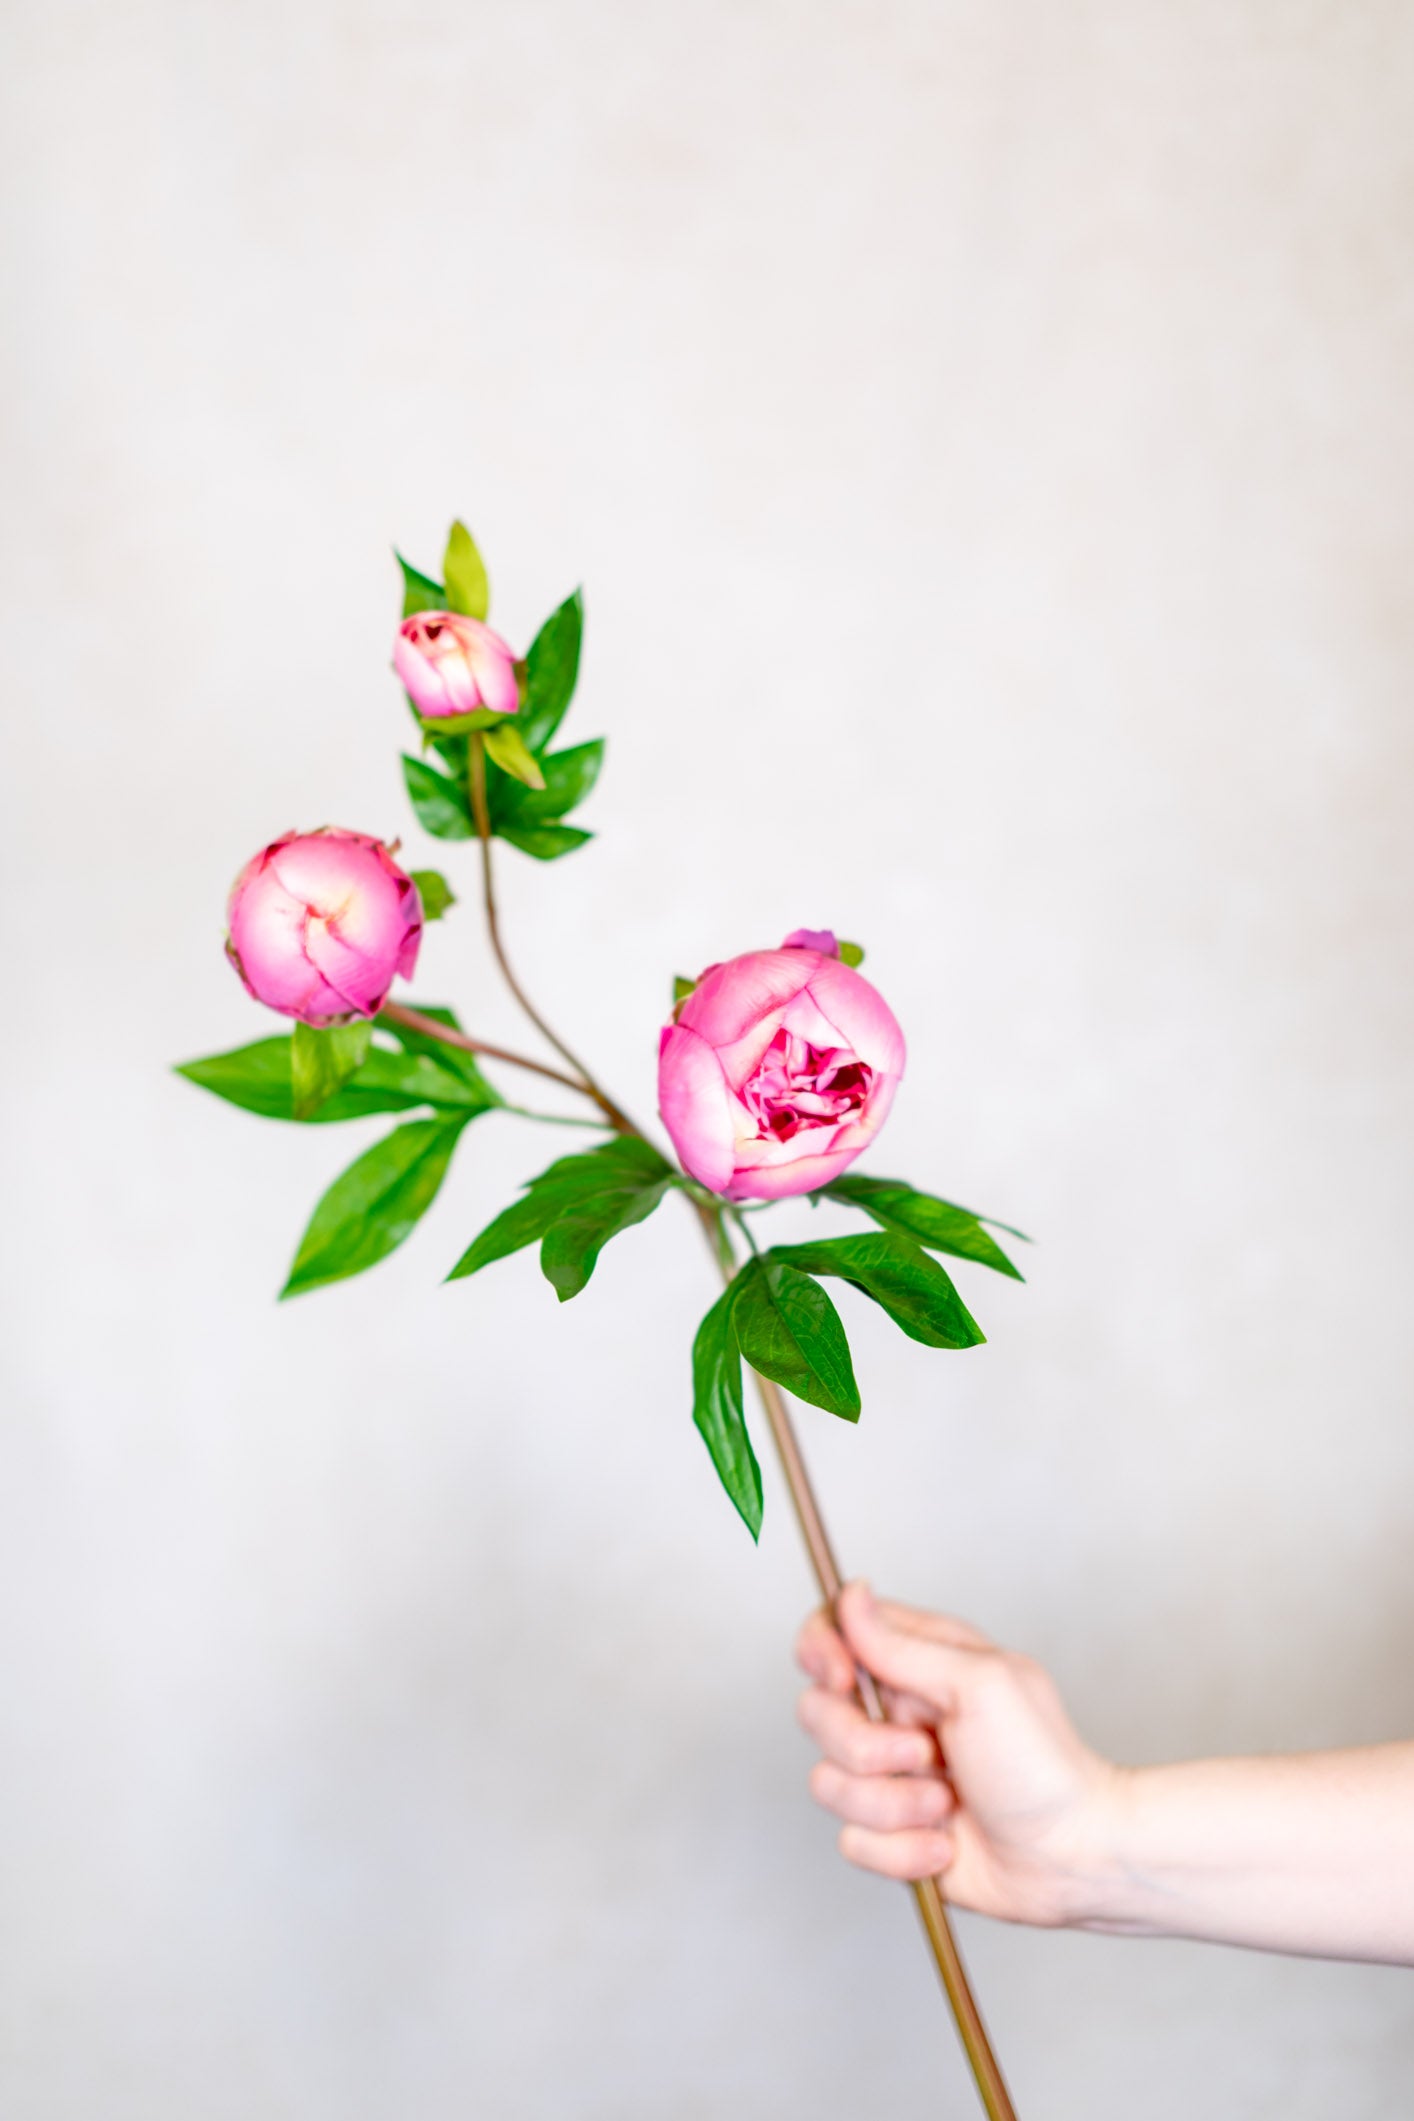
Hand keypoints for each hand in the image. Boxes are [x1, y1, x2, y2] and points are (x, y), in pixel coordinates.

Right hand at [796, 1581, 1122, 1928]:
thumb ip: (902, 1645)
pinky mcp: (891, 1830)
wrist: (1071, 1858)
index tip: (843, 1679)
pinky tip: (947, 1842)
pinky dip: (903, 1850)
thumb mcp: (978, 1685)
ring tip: (947, 1804)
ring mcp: (890, 1774)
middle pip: (816, 1712)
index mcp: (919, 1661)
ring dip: (894, 1804)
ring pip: (828, 1783)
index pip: (832, 1631)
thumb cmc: (1043, 1765)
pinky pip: (852, 1840)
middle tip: (925, 1753)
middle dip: (866, 1746)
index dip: (822, 1651)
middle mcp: (896, 1714)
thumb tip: (852, 1593)